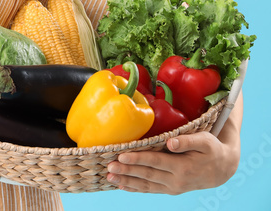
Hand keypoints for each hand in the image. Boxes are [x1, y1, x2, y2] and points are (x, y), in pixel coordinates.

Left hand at [106, 131, 239, 193]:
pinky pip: (150, 190)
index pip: (155, 162)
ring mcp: (173, 187)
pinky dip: (135, 188)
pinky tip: (122, 186)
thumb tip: (171, 142)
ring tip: (109, 177)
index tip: (122, 156)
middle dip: (127, 171)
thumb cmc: (211, 150)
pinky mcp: (170, 189)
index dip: (138, 159)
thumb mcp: (205, 142)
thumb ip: (187, 141)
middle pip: (147, 175)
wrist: (222, 170)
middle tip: (109, 167)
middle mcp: (176, 180)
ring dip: (127, 181)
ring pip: (146, 185)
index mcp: (183, 167)